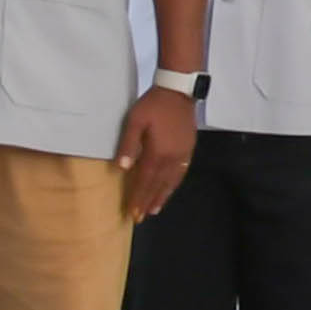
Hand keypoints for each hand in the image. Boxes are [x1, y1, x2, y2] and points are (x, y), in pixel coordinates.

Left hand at [119, 87, 198, 218]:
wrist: (178, 91)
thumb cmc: (152, 105)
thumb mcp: (135, 121)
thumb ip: (128, 145)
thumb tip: (122, 168)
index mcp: (157, 153)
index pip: (146, 180)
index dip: (139, 197)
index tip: (133, 212)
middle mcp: (172, 158)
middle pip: (159, 185)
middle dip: (149, 201)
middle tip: (141, 217)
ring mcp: (182, 155)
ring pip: (171, 181)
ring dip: (162, 196)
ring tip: (155, 209)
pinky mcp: (188, 149)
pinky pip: (181, 172)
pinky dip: (174, 184)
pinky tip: (170, 188)